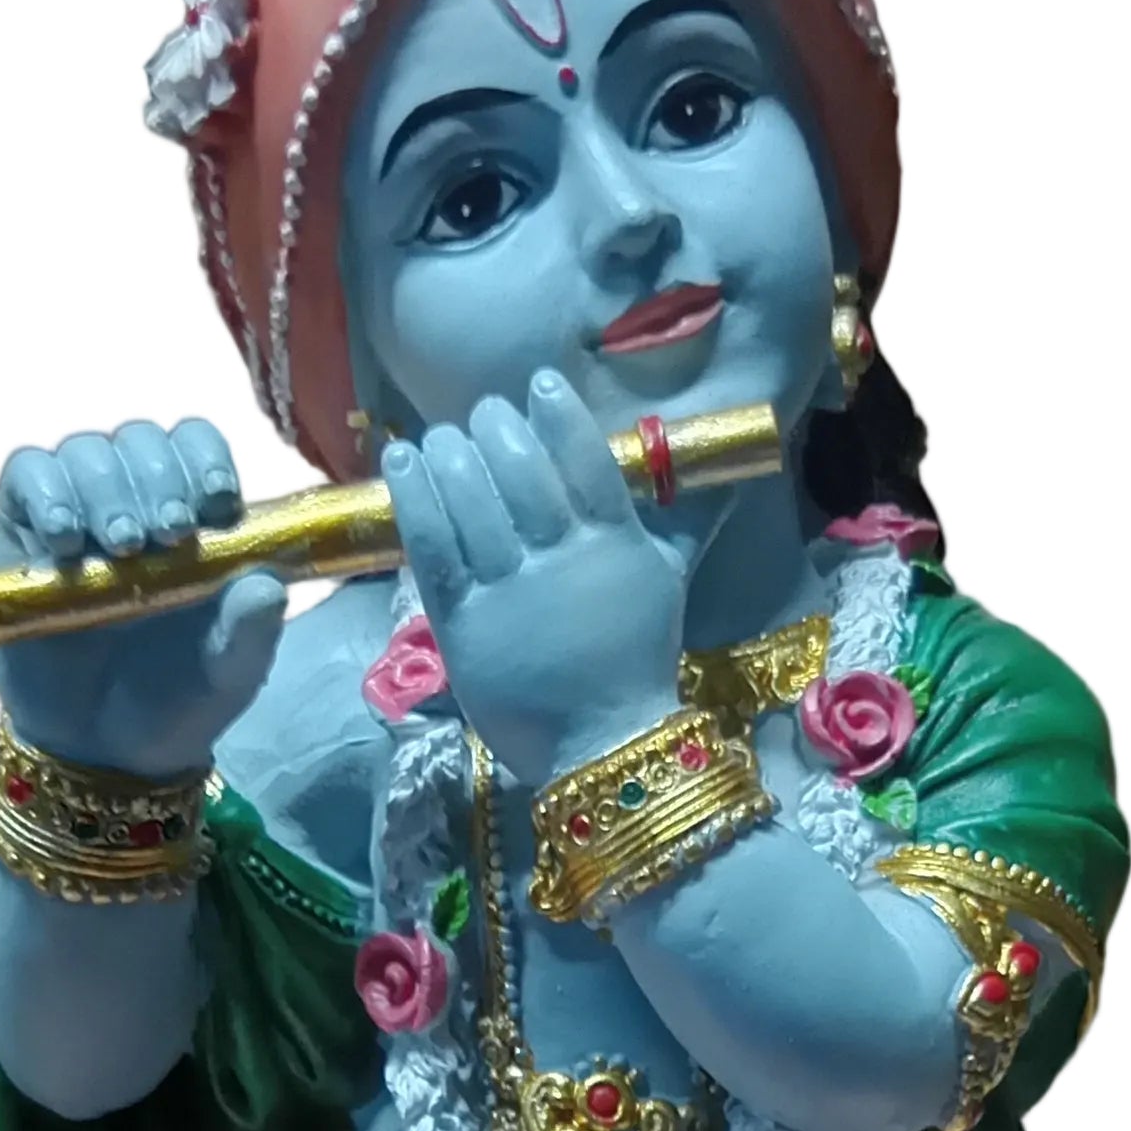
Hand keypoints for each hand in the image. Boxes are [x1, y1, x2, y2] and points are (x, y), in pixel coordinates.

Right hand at [0, 416, 282, 773]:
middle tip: (166, 535)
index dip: (204, 460)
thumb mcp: (229, 674)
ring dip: (107, 488)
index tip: (215, 502)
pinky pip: (27, 473)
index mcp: (195, 516)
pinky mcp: (21, 526)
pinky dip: (46, 493)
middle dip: (158, 478)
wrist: (105, 748)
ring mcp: (77, 508)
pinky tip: (65, 540)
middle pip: (142, 441)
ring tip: (120, 547)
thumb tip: (270, 584)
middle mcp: (135, 499)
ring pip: (87, 451)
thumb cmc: (178, 699)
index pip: (197, 446)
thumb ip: (252, 631)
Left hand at [382, 371, 689, 786]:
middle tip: (481, 413)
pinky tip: (402, 461)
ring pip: (473, 502)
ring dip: (450, 454)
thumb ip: (686, 521)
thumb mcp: (668, 581)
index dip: (559, 415)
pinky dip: (415, 498)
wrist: (602, 746)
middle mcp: (562, 560)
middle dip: (495, 429)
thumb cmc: (636, 658)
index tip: (538, 383)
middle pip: (521, 473)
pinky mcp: (464, 622)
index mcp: (616, 545)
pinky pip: (434, 546)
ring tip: (436, 433)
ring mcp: (510, 591)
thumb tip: (727, 471)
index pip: (586, 461)